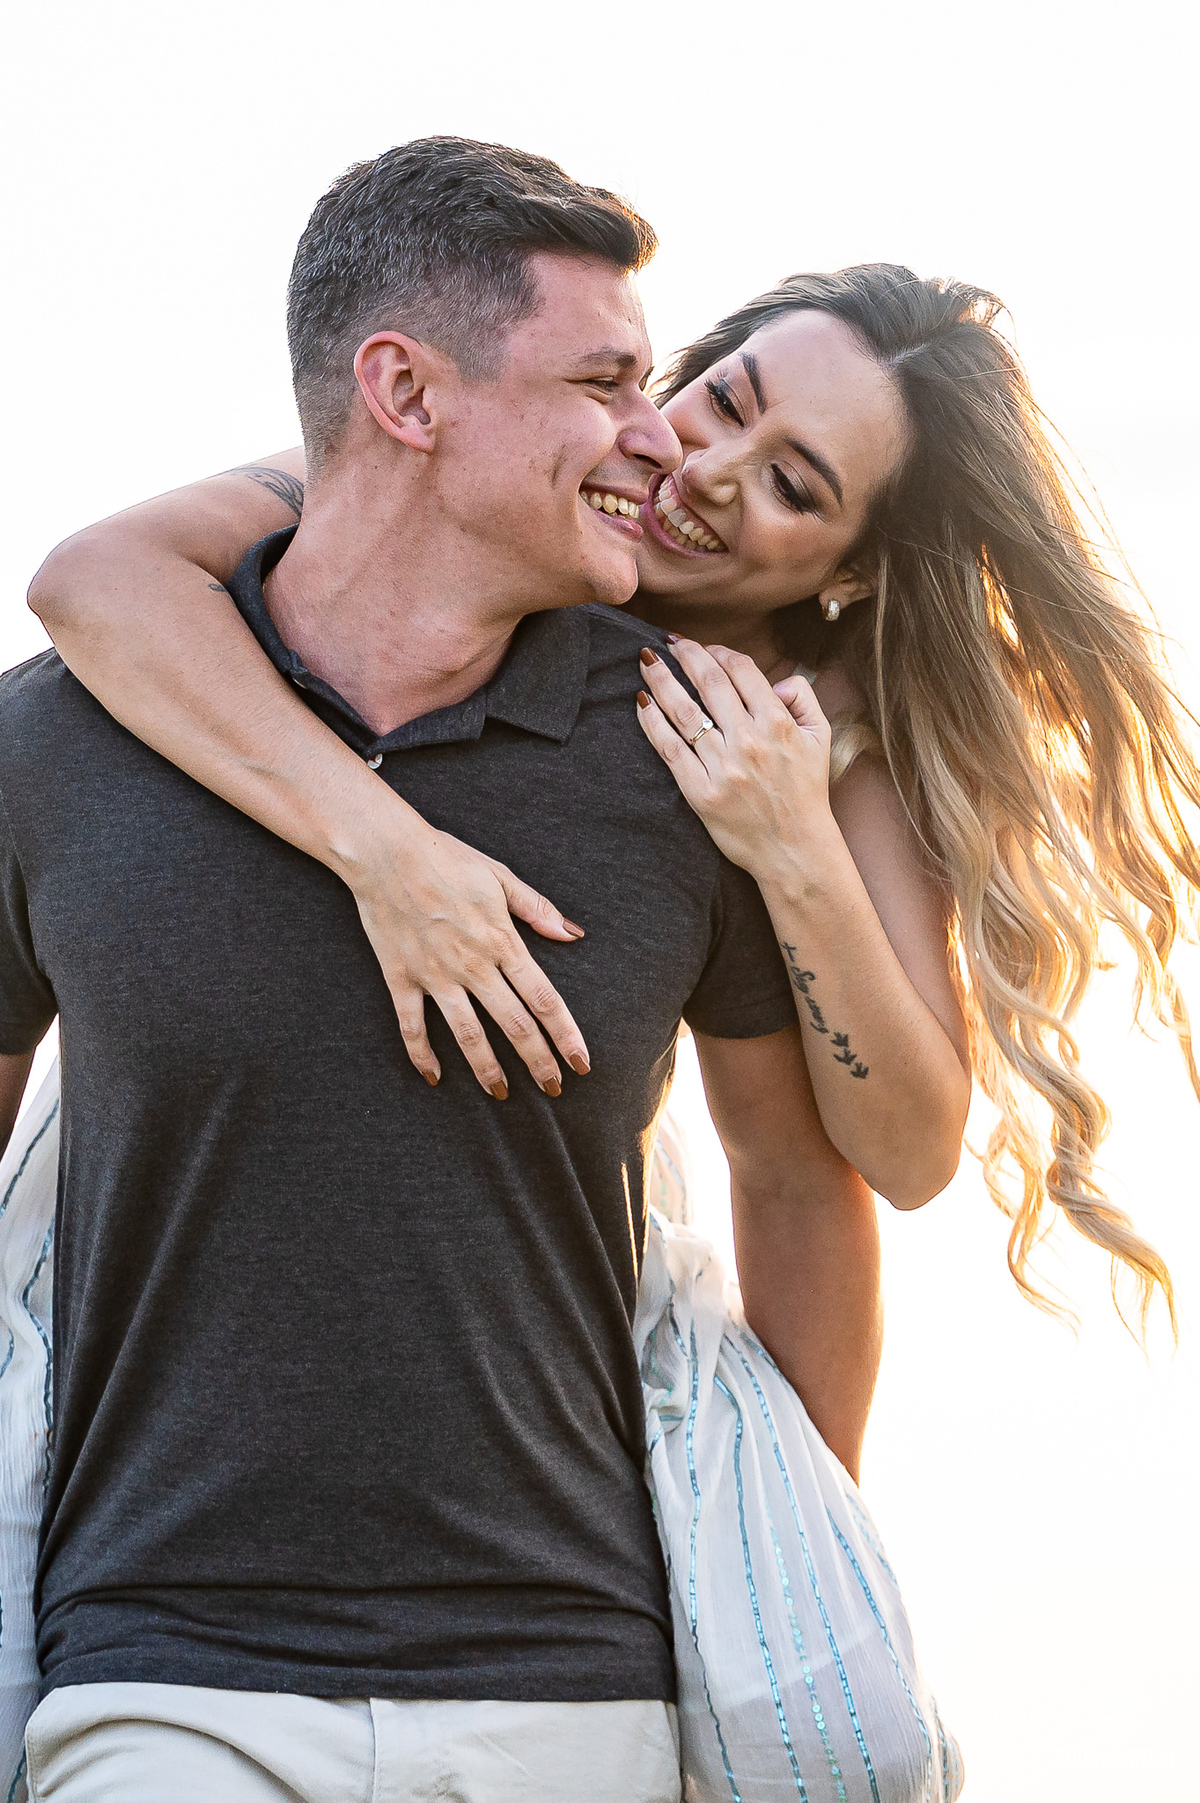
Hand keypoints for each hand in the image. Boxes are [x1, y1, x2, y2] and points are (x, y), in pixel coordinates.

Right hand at [345, 810, 589, 1097]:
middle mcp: (473, 964)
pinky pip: (412, 1025)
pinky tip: (434, 1077)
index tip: (581, 1064)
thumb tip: (573, 934)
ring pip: (468, 1034)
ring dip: (488, 1069)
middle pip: (515, 1025)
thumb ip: (537, 909)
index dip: (566, 1036)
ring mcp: (435, 974)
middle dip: (538, 1063)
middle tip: (553, 1089)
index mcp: (502, 940)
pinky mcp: (400, 977)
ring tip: (502, 1094)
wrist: (385, 851)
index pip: (544, 999)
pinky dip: (422, 1055)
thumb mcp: (500, 876)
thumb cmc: (447, 858)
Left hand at [636, 638, 834, 878]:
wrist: (794, 849)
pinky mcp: (701, 793)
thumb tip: (778, 680)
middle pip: (709, 684)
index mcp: (778, 723)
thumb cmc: (806, 793)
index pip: (742, 672)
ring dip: (661, 681)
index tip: (704, 647)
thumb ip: (804, 699)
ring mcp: (723, 767)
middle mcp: (749, 741)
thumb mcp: (821, 739)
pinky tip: (641, 704)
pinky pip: (670, 750)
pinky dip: (652, 724)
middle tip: (669, 642)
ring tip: (646, 661)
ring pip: (684, 712)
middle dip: (686, 655)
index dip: (719, 652)